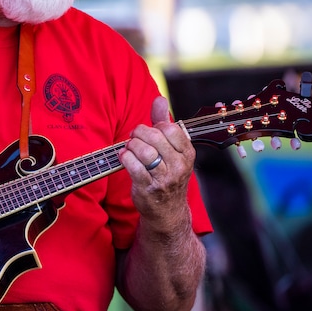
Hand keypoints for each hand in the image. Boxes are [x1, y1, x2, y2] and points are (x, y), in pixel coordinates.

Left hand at [119, 96, 194, 229]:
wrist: (167, 211)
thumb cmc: (167, 173)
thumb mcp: (171, 149)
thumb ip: (164, 122)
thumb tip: (159, 98)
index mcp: (187, 153)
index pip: (170, 129)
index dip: (155, 127)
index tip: (150, 132)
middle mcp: (179, 166)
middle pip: (154, 137)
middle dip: (139, 134)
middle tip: (134, 138)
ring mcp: (164, 179)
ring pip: (143, 151)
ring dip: (131, 146)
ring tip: (129, 148)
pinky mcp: (148, 188)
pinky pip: (133, 166)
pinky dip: (125, 158)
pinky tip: (123, 157)